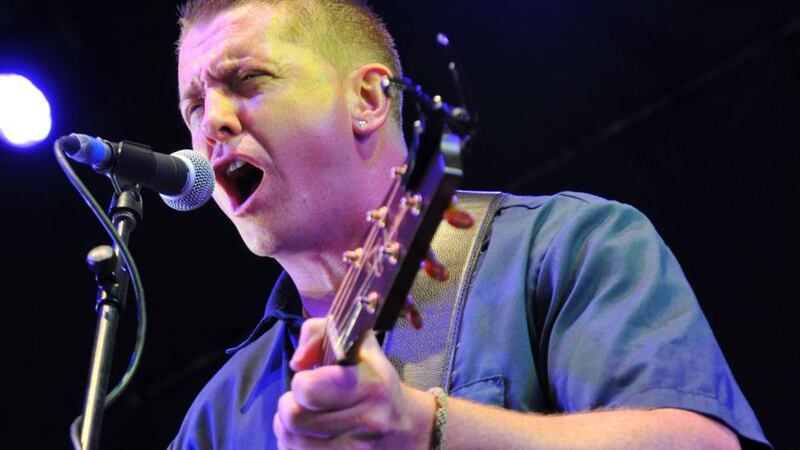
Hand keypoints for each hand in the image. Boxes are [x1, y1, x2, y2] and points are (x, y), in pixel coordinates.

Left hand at [273, 318, 435, 448]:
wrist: (405, 428)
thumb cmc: (374, 380)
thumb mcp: (359, 344)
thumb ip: (320, 333)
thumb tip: (297, 362)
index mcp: (370, 383)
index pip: (308, 390)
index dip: (301, 383)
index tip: (310, 380)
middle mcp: (367, 420)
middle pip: (293, 418)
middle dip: (289, 406)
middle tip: (302, 402)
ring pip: (291, 443)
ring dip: (288, 430)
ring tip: (305, 420)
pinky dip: (295, 448)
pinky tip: (310, 439)